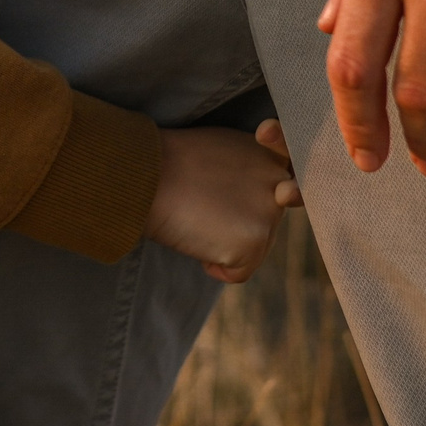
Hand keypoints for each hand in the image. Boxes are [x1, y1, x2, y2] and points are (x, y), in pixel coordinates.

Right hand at [145, 126, 302, 284]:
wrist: (146, 174)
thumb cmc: (167, 162)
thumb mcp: (219, 154)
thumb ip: (245, 173)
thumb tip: (248, 202)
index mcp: (269, 153)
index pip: (269, 193)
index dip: (249, 198)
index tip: (223, 186)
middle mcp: (279, 179)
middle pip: (262, 223)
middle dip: (233, 223)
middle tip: (199, 203)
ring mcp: (270, 211)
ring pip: (253, 249)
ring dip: (222, 243)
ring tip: (194, 214)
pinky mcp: (254, 241)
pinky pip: (238, 272)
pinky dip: (213, 266)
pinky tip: (193, 236)